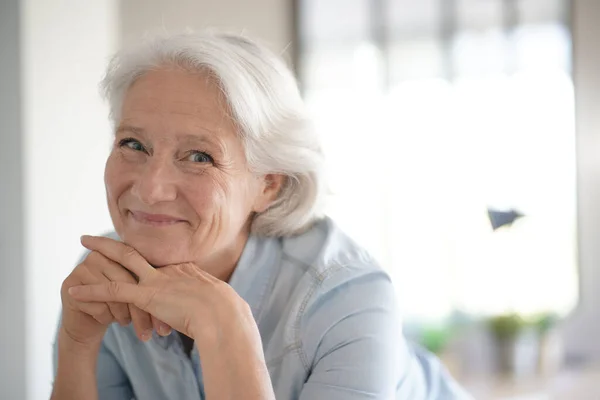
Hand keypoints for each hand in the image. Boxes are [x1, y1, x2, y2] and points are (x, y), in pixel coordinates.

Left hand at [68, 236, 252, 339]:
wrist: (224, 316)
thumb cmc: (226, 312)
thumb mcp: (216, 299)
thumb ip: (204, 300)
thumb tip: (207, 310)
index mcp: (185, 269)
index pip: (155, 259)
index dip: (139, 254)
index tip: (127, 250)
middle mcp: (169, 269)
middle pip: (137, 249)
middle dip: (115, 242)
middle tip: (95, 236)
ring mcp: (157, 280)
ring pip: (122, 260)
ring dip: (100, 251)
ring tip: (83, 244)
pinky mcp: (148, 296)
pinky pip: (114, 291)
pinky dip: (92, 290)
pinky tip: (74, 290)